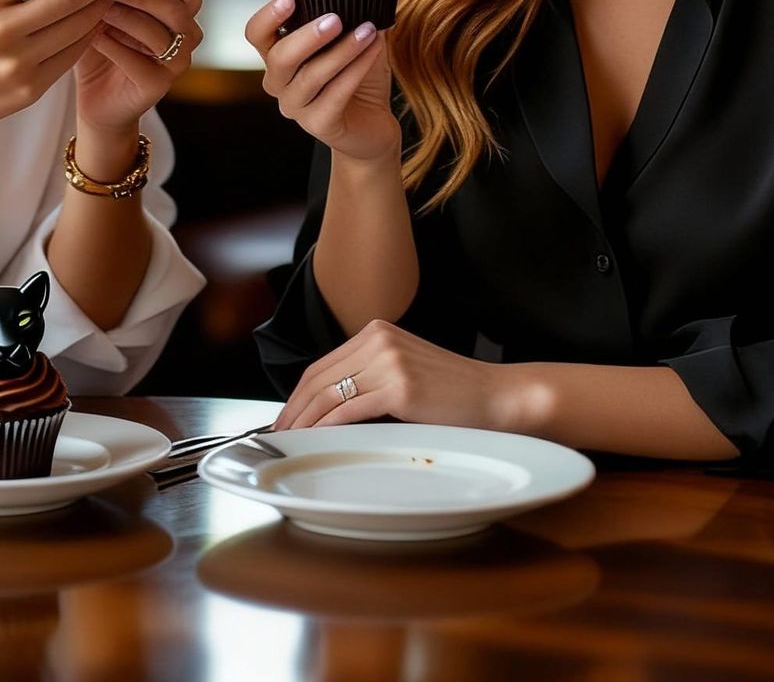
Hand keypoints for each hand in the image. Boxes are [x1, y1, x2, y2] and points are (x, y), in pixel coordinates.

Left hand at [75, 0, 204, 132]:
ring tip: (100, 7)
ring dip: (132, 10)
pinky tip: (94, 38)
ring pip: (168, 23)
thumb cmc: (95, 36)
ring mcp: (178, 53)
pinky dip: (118, 45)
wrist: (92, 93)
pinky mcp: (162, 82)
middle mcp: (185, 20)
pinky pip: (146, 58)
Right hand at [245, 0, 398, 161]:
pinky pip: (335, 95)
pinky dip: (356, 69)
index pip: (256, 34)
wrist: (373, 125)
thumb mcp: (350, 41)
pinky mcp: (319, 125)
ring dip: (342, 50)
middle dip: (307, 36)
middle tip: (336, 19)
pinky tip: (374, 50)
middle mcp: (279, 83)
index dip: (268, 16)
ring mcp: (296, 107)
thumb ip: (348, 15)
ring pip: (311, 76)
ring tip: (369, 30)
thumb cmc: (357, 77)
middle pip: (280, 57)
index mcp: (278, 56)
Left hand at [275, 318, 517, 430]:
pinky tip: (316, 439)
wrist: (496, 396)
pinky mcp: (399, 386)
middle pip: (319, 377)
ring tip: (290, 442)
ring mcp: (388, 360)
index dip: (297, 395)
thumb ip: (371, 376)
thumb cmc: (454, 392)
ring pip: (329, 394)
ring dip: (304, 421)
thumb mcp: (405, 370)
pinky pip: (349, 409)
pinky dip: (326, 426)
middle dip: (293, 409)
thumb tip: (330, 407)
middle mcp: (379, 338)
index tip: (284, 417)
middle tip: (277, 434)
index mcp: (377, 331)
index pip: (322, 365)